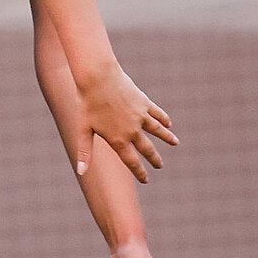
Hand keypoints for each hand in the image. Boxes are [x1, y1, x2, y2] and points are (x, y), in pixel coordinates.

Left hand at [75, 65, 176, 181]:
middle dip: (154, 159)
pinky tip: (168, 124)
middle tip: (160, 166)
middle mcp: (132, 130)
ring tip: (175, 143)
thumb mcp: (83, 129)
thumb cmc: (87, 103)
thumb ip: (85, 151)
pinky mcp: (144, 103)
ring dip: (167, 138)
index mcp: (117, 139)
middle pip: (147, 149)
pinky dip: (164, 119)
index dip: (139, 172)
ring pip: (157, 131)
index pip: (131, 161)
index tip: (146, 180)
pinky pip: (157, 114)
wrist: (98, 78)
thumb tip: (81, 172)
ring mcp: (140, 116)